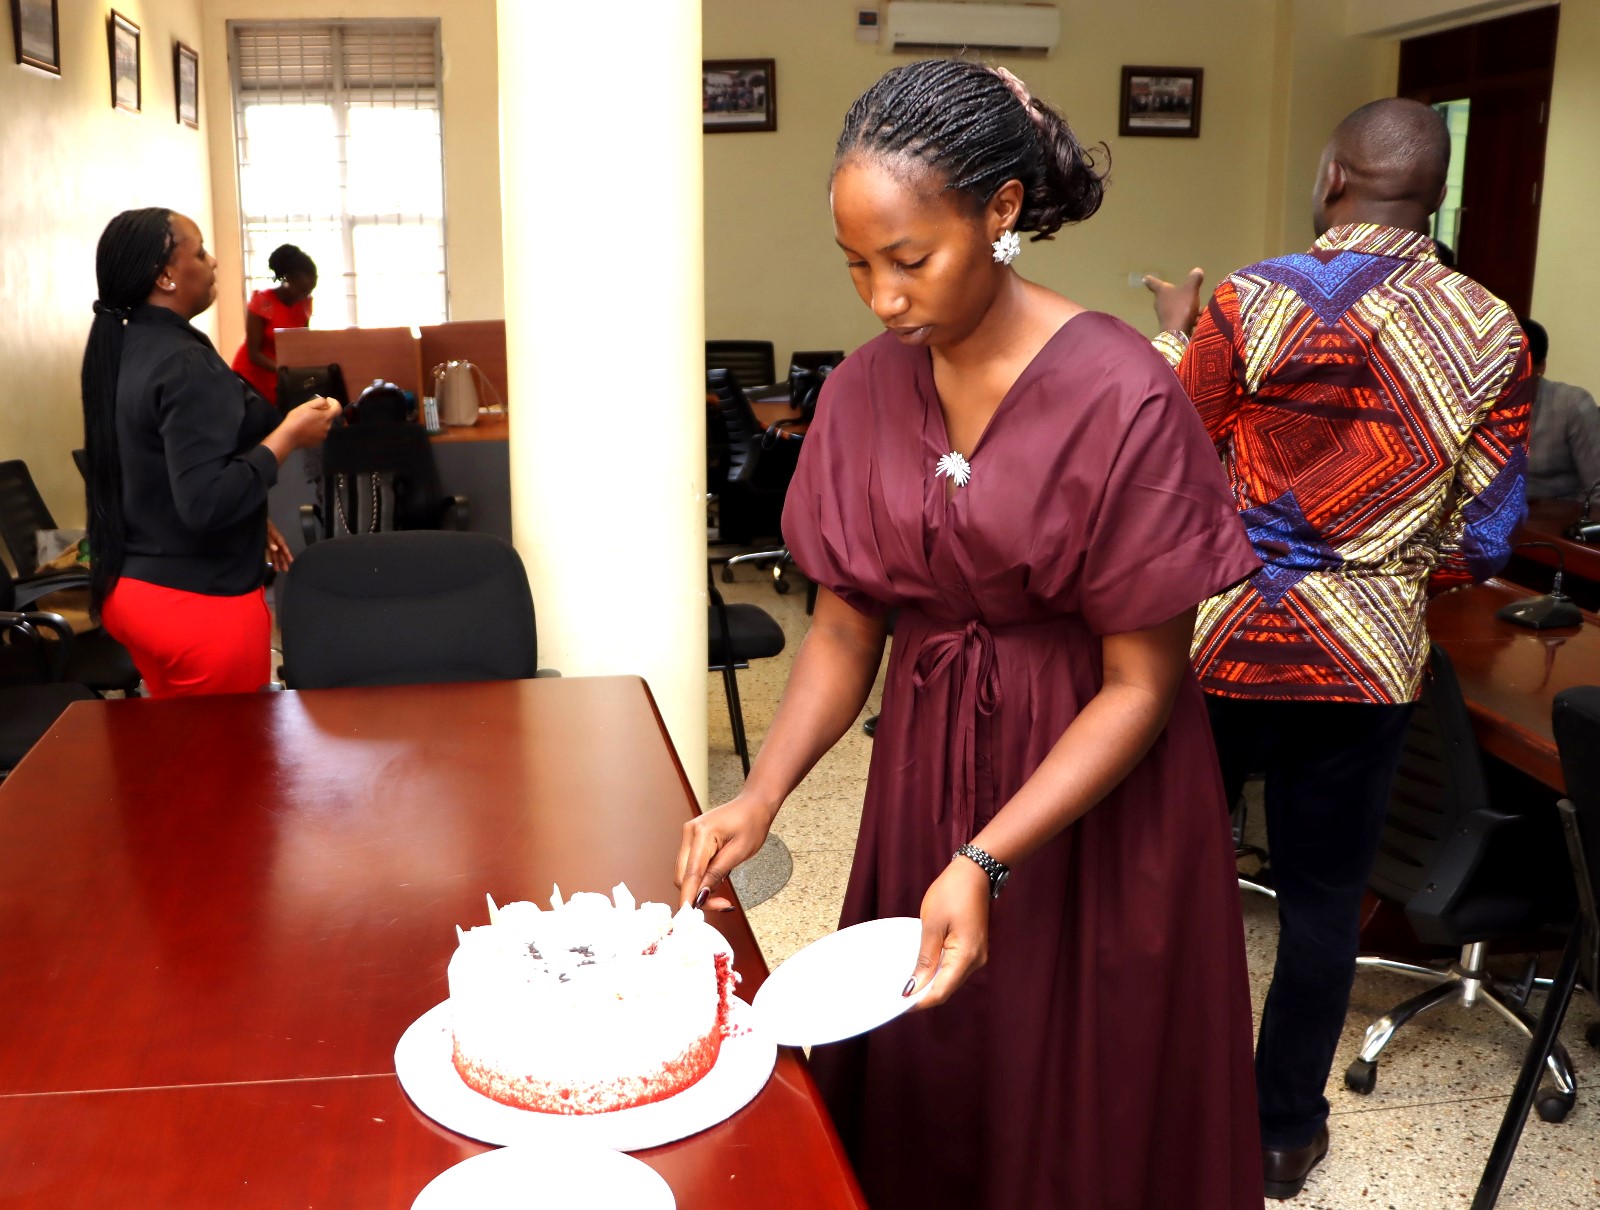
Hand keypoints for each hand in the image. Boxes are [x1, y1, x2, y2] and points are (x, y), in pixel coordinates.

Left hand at [265, 519, 292, 571]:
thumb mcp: (265, 531)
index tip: (291, 561)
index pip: (283, 546)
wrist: (253, 519)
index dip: (287, 554)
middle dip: (283, 560)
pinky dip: (271, 558)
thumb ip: (270, 541)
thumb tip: (276, 549)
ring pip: (275, 552)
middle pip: (280, 551)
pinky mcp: (264, 543)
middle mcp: (274, 540)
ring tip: (279, 569)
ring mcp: (269, 541)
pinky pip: (269, 552)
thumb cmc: (261, 524)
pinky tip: (272, 563)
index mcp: (276, 536)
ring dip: (277, 560)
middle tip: (286, 569)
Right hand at [281, 396, 341, 448]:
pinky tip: (306, 429)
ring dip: (319, 421)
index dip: (334, 402)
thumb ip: (319, 402)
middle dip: (324, 412)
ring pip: (324, 425)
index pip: (338, 408)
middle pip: (330, 417)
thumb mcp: (306, 406)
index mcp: (326, 417)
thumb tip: (327, 403)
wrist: (289, 436)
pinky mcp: (319, 442)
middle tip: (312, 411)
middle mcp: (328, 427)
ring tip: (307, 420)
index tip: (328, 400)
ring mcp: (324, 435)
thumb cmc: (296, 419)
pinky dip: (316, 429)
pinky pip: (320, 433)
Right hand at [675, 794, 778, 911]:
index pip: (690, 874)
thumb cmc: (752, 823)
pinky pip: (690, 866)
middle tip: (722, 904)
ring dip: (700, 888)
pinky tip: (716, 881)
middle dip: (698, 895)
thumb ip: (717, 874)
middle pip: (683, 876)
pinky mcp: (692, 840)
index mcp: (701, 833)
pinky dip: (701, 878)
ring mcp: (689, 835)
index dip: (689, 897)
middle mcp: (689, 833)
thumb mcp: (740, 852)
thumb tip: (700, 895)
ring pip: (685, 873)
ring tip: (722, 893)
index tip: (690, 917)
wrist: (754, 804)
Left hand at [904, 856, 990, 1009]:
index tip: (897, 1004)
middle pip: (945, 989)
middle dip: (922, 994)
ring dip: (929, 983)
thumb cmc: (952, 893)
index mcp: (966, 956)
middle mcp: (975, 961)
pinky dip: (937, 971)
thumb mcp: (931, 925)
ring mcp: (976, 956)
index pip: (940, 992)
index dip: (919, 1001)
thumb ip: (924, 959)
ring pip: (949, 980)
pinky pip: (953, 968)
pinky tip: (920, 967)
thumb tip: (913, 986)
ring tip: (904, 981)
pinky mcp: (972, 949)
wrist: (974, 872)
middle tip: (895, 994)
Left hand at [1142, 267, 1204, 336]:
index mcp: (1162, 291)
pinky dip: (1188, 317)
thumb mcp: (1190, 290)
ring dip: (1188, 308)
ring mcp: (1164, 314)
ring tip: (1199, 311)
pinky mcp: (1169, 325)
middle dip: (1181, 295)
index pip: (1154, 283)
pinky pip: (1180, 317)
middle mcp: (1160, 302)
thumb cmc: (1181, 307)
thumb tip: (1197, 270)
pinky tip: (1197, 320)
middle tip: (1191, 295)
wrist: (1177, 332)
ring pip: (1177, 307)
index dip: (1150, 280)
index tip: (1145, 278)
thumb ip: (1194, 279)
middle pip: (1169, 295)